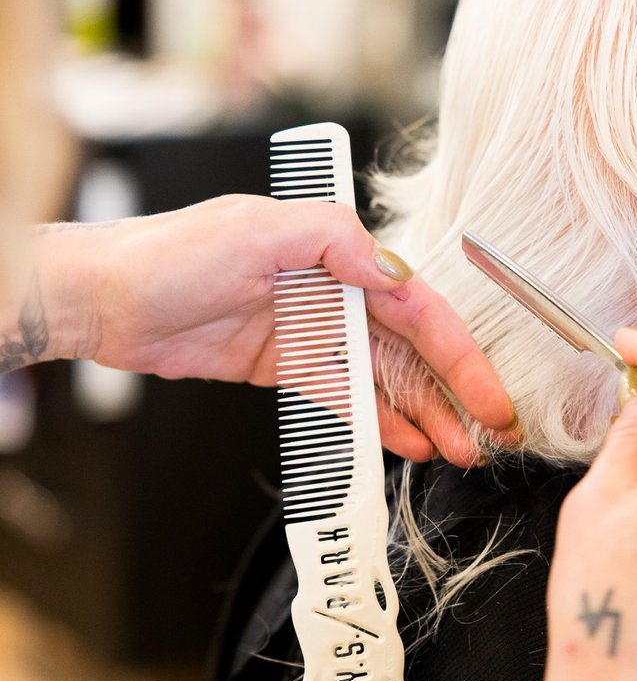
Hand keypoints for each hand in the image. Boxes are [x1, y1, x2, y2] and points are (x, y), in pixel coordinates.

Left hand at [32, 195, 514, 464]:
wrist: (104, 300)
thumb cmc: (170, 254)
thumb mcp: (256, 230)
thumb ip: (334, 241)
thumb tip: (396, 270)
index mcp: (336, 252)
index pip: (417, 307)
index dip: (459, 355)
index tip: (488, 396)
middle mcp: (333, 290)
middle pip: (411, 350)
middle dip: (452, 394)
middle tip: (484, 438)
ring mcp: (312, 332)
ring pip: (384, 379)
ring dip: (423, 415)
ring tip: (456, 451)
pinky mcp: (287, 366)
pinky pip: (344, 398)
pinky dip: (376, 420)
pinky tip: (407, 442)